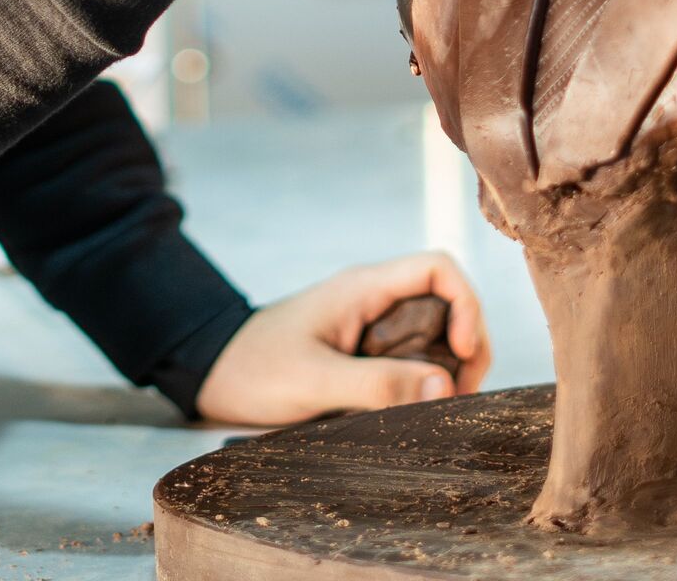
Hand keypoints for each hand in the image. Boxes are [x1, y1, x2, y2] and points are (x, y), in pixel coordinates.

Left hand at [192, 251, 491, 426]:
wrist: (210, 373)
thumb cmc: (253, 368)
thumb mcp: (314, 380)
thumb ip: (377, 384)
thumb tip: (446, 388)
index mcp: (364, 288)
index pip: (439, 268)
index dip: (466, 305)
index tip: (462, 353)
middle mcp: (373, 300)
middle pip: (447, 304)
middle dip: (465, 346)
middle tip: (460, 395)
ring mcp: (369, 325)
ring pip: (433, 334)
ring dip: (446, 367)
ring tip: (441, 407)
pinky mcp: (362, 352)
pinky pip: (409, 358)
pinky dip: (423, 381)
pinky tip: (417, 408)